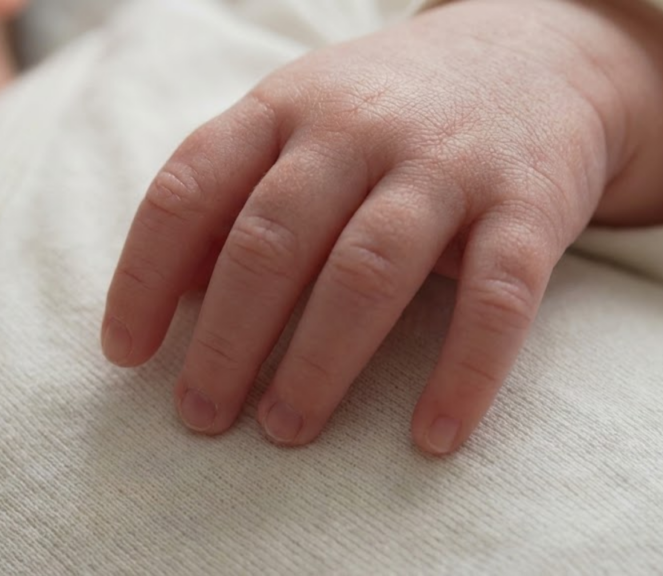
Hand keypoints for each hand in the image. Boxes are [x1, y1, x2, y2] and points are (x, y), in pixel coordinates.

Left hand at [102, 0, 662, 453]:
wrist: (537, 52)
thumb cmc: (390, 110)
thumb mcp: (300, 120)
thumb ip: (233, 191)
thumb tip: (170, 295)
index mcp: (284, 107)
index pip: (188, 189)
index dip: (144, 276)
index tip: (125, 356)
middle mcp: (357, 129)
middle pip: (271, 240)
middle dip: (225, 339)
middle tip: (200, 416)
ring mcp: (445, 164)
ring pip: (367, 269)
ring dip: (318, 362)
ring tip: (283, 432)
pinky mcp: (528, 205)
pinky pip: (496, 298)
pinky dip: (464, 371)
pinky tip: (433, 436)